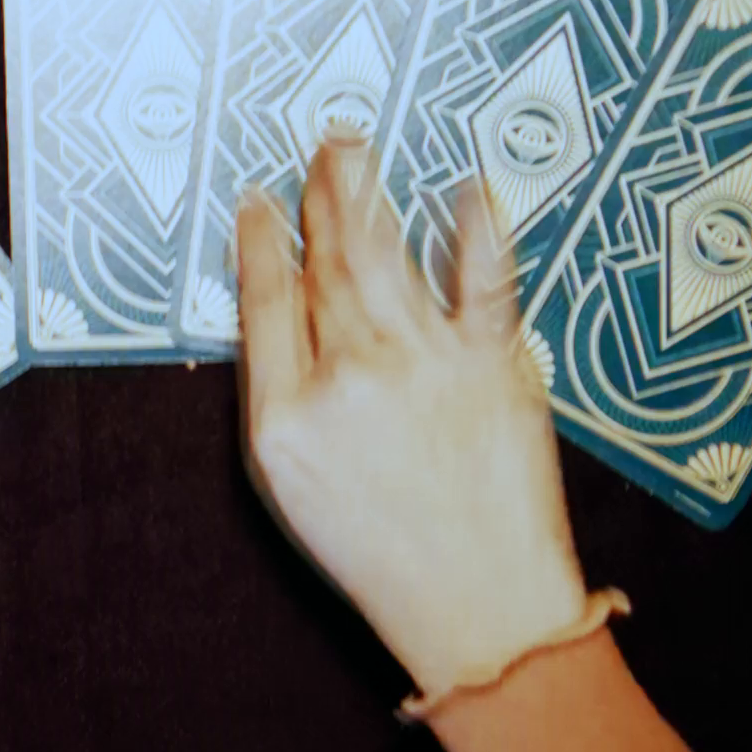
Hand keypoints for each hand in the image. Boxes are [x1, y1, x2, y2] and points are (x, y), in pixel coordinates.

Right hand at [232, 131, 602, 706]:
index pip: (265, 303)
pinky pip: (483, 279)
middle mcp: (348, 379)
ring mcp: (423, 366)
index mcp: (287, 417)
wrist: (476, 606)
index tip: (258, 202)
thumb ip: (280, 400)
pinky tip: (466, 185)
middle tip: (320, 145)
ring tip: (355, 146)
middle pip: (325, 266)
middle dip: (319, 197)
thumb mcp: (290, 488)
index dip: (260, 243)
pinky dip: (475, 227)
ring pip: (386, 257)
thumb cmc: (379, 555)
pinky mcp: (493, 367)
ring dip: (367, 192)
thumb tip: (283, 313)